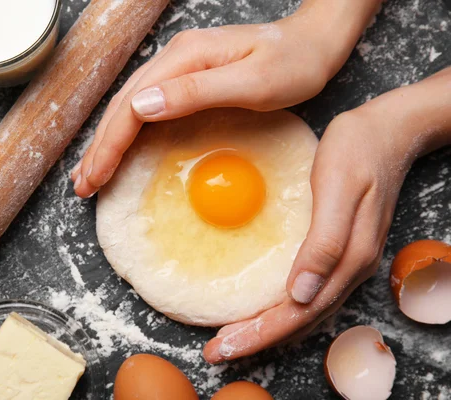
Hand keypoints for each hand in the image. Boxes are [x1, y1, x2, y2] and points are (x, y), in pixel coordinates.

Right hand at [70, 0, 381, 196]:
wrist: (314, 43)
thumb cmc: (293, 63)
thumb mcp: (251, 81)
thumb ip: (195, 92)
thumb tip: (140, 107)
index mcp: (184, 57)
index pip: (132, 105)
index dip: (110, 144)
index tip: (95, 177)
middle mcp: (174, 59)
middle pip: (123, 106)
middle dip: (100, 148)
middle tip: (83, 185)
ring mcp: (179, 67)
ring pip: (130, 108)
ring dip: (108, 142)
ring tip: (91, 173)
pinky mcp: (187, 79)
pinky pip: (147, 109)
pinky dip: (128, 133)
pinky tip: (120, 149)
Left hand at [203, 67, 450, 362]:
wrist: (388, 130)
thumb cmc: (358, 151)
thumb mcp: (339, 189)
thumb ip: (325, 243)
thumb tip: (301, 294)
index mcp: (348, 258)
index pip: (298, 312)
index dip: (260, 333)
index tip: (222, 345)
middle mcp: (349, 269)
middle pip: (300, 319)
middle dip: (256, 339)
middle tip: (216, 351)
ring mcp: (347, 262)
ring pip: (305, 312)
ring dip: (268, 329)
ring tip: (232, 339)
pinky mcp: (340, 251)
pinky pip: (310, 294)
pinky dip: (283, 310)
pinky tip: (265, 310)